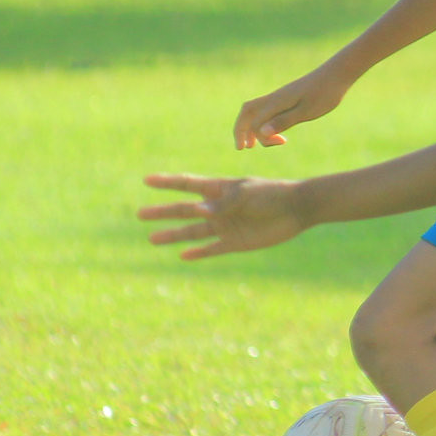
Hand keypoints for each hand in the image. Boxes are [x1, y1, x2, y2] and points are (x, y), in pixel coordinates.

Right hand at [138, 174, 311, 259]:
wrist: (296, 209)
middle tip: (140, 214)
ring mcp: (225, 225)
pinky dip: (198, 253)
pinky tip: (182, 255)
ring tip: (151, 238)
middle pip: (184, 210)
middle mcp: (218, 208)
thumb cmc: (271, 194)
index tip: (147, 180)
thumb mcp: (245, 195)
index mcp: (219, 189)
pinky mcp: (235, 242)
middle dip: (162, 212)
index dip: (167, 182)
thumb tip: (197, 211)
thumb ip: (222, 203)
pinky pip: (212, 248)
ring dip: (173, 235)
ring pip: (193, 231)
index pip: (187, 184)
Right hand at [233, 66, 349, 150]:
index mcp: (276, 102)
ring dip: (250, 127)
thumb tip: (261, 132)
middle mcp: (274, 98)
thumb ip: (284, 121)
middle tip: (242, 148)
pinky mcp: (287, 97)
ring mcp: (280, 97)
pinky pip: (266, 109)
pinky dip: (262, 121)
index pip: (256, 123)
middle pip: (246, 112)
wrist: (338, 74)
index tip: (282, 142)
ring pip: (255, 110)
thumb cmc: (325, 93)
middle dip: (240, 130)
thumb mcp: (306, 111)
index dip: (261, 137)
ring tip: (252, 144)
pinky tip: (273, 131)